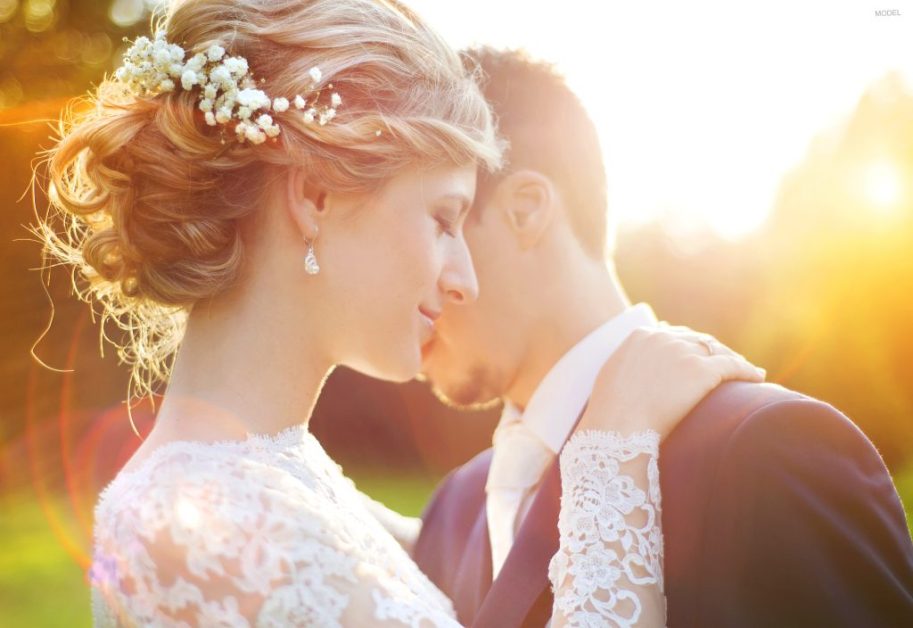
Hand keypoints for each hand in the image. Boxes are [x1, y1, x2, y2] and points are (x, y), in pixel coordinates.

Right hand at [576, 324, 765, 438]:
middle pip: (698, 339)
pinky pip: (733, 366)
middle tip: (726, 364)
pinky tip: (758, 378)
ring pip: (718, 351)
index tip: (700, 356)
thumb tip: (638, 366)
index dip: (690, 346)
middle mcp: (664, 338)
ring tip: (745, 371)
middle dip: (713, 351)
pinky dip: (747, 371)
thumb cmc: (610, 411)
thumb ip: (629, 362)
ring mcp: (684, 352)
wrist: (616, 427)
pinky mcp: (702, 370)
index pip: (675, 334)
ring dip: (733, 360)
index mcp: (641, 335)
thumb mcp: (613, 375)